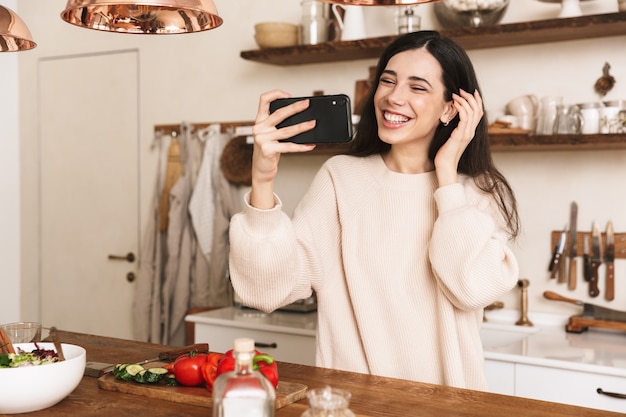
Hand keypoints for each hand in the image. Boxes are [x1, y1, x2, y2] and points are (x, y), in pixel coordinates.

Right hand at [250, 90, 316, 208]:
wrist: (261, 169)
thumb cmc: (268, 149)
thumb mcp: (270, 134)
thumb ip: (279, 125)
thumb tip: (302, 118)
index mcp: (260, 120)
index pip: (264, 100)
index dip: (275, 94)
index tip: (289, 95)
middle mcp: (259, 128)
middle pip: (279, 114)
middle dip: (294, 108)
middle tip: (306, 104)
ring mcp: (262, 139)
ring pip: (286, 130)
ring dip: (302, 127)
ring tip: (312, 124)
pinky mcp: (267, 150)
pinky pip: (288, 146)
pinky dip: (301, 146)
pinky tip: (310, 145)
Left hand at [434, 89, 483, 185]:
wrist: (445, 166)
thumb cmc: (445, 153)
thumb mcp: (450, 137)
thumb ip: (454, 128)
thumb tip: (449, 117)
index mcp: (470, 132)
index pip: (478, 113)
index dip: (476, 101)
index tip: (471, 91)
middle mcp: (471, 131)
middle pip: (477, 110)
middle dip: (470, 97)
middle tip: (462, 90)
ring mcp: (467, 133)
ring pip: (472, 112)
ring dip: (464, 101)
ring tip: (456, 95)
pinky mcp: (461, 135)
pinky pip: (464, 118)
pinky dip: (461, 108)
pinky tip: (455, 103)